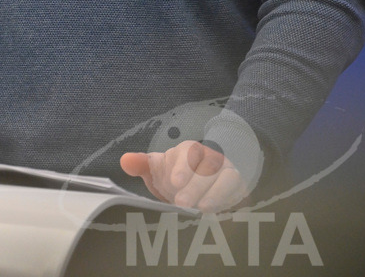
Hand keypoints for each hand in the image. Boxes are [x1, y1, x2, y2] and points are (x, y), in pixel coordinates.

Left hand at [120, 140, 247, 211]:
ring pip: (227, 177)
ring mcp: (227, 172)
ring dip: (216, 193)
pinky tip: (220, 213)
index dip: (183, 167)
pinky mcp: (238, 188)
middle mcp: (211, 158)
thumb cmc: (177, 176)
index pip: (189, 152)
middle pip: (208, 166)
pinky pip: (239, 192)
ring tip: (203, 209)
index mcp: (190, 151)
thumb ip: (142, 165)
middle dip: (196, 184)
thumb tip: (125, 160)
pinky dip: (231, 201)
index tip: (174, 182)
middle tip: (182, 203)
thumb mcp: (159, 170)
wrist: (202, 186)